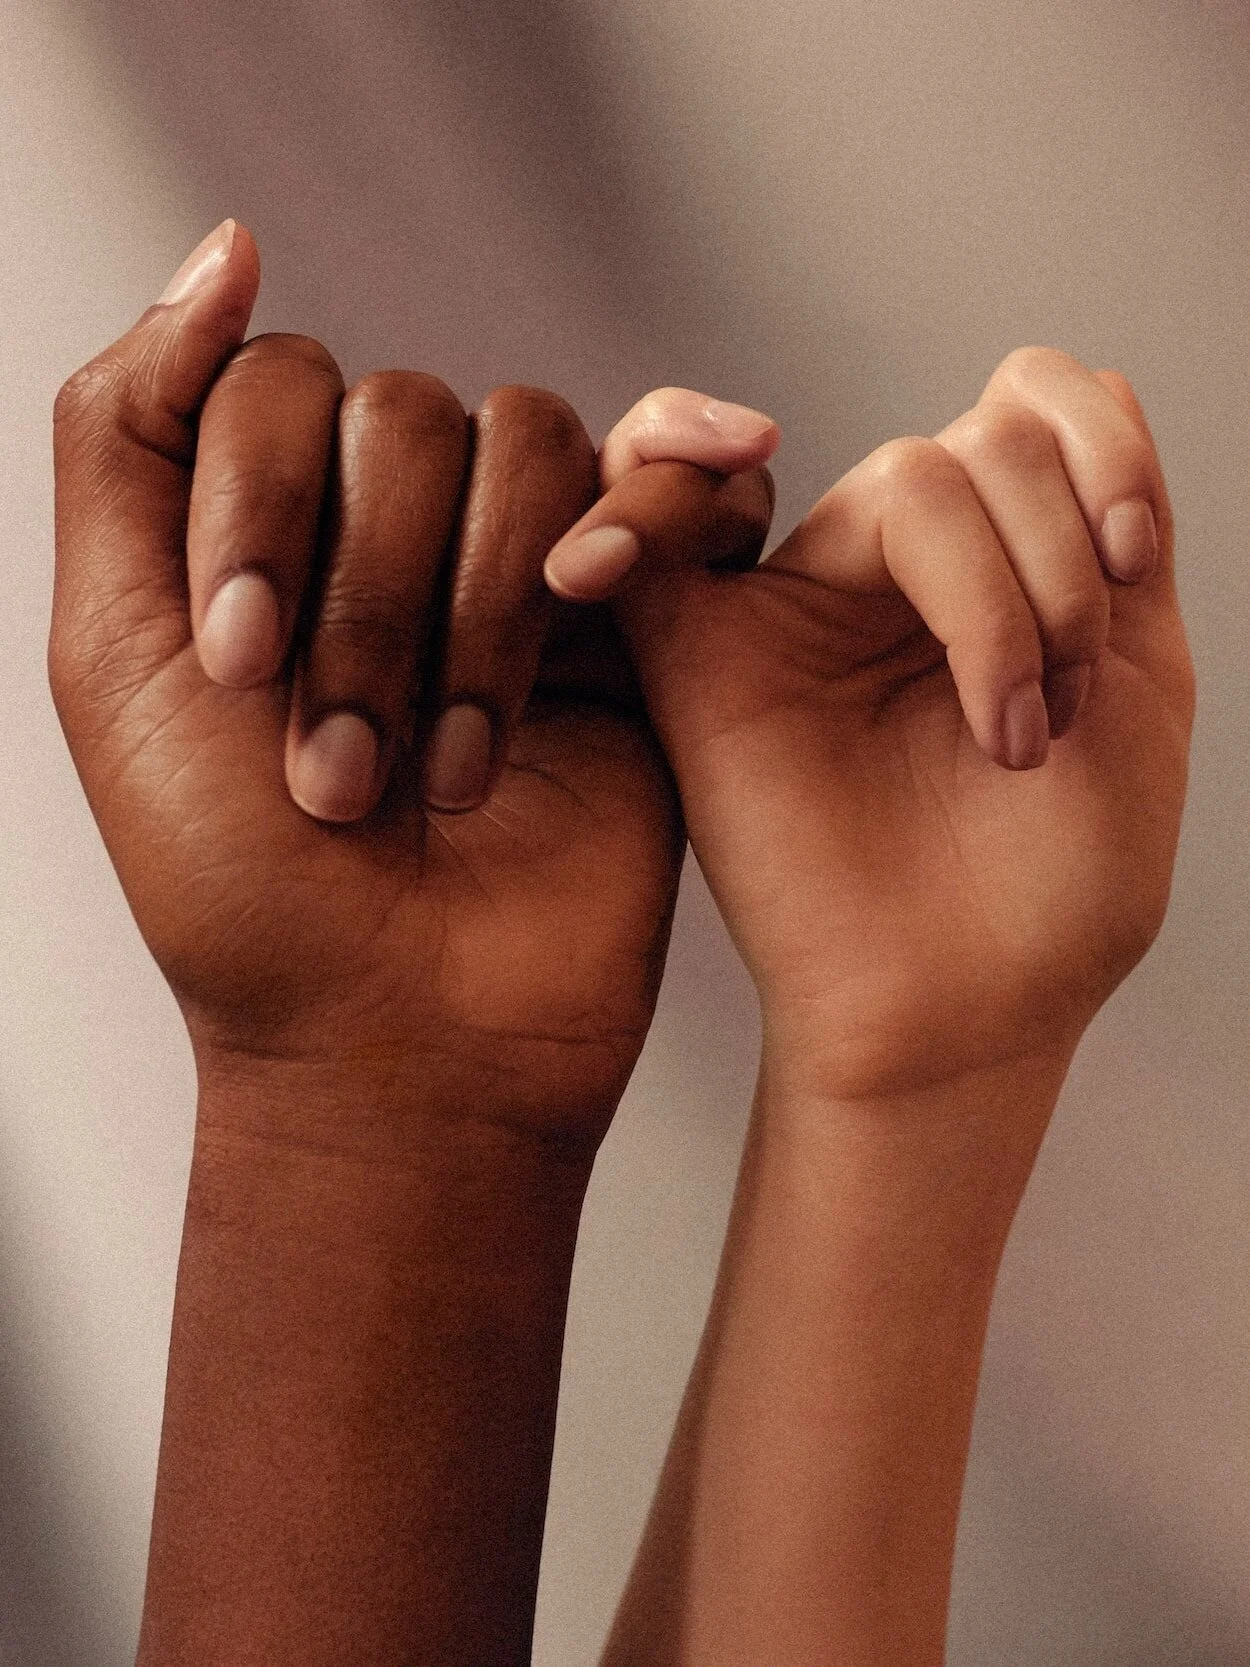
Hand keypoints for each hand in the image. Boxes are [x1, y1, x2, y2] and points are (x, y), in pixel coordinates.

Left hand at [50, 221, 774, 1143]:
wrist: (401, 1045)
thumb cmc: (241, 889)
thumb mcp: (112, 654)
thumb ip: (127, 434)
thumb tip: (227, 250)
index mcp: (273, 528)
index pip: (281, 384)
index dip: (262, 504)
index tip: (240, 667)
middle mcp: (399, 533)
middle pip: (410, 415)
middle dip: (368, 599)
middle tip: (342, 771)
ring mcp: (527, 575)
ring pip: (532, 444)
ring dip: (480, 616)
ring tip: (450, 775)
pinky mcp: (643, 631)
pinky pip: (672, 488)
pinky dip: (648, 512)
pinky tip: (602, 588)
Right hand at [576, 349, 1193, 1100]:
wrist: (971, 1010)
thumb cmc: (1058, 881)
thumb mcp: (1141, 678)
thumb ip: (1115, 526)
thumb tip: (1085, 378)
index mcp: (999, 567)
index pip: (1030, 405)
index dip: (1098, 446)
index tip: (1132, 563)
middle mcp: (897, 575)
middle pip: (982, 443)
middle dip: (1058, 565)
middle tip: (1062, 704)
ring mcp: (801, 608)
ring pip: (902, 481)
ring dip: (996, 596)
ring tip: (1009, 732)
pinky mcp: (704, 659)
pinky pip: (653, 528)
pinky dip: (647, 487)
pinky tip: (674, 506)